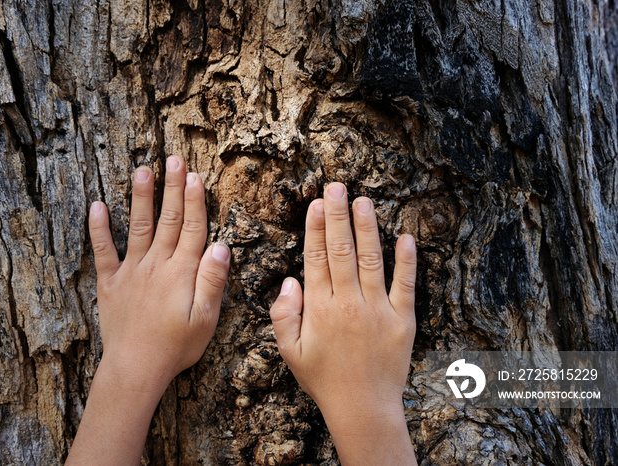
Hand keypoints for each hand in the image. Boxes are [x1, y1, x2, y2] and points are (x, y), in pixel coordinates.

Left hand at [67, 157, 229, 464]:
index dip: (194, 201)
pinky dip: (99, 229)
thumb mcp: (206, 319)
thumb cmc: (176, 346)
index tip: (195, 176)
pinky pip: (103, 251)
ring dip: (142, 198)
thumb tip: (220, 246)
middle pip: (168, 220)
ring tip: (143, 170)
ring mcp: (131, 272)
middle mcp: (156, 264)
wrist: (136, 368)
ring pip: (139, 227)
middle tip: (173, 160)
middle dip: (172, 188)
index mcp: (181, 272)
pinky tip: (97, 207)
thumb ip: (212, 280)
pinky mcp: (110, 283)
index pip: (191, 228)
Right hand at [269, 182, 416, 464]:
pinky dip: (406, 261)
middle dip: (338, 215)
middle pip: (341, 250)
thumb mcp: (290, 352)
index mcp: (320, 308)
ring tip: (364, 201)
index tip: (316, 204)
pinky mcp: (403, 320)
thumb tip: (289, 280)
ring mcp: (378, 310)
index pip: (316, 258)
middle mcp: (348, 303)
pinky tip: (406, 237)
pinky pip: (405, 285)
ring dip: (367, 228)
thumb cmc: (323, 379)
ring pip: (371, 260)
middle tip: (337, 187)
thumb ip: (284, 315)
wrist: (363, 408)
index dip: (315, 228)